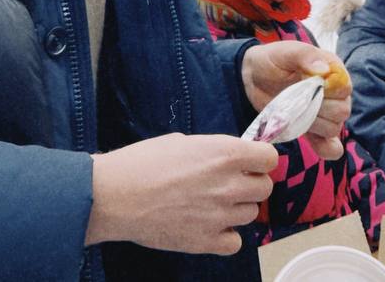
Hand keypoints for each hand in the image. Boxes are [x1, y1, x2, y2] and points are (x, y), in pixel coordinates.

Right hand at [85, 133, 277, 251]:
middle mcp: (229, 184)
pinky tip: (209, 227)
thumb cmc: (142, 162)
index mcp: (226, 154)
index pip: (270, 158)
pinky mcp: (206, 242)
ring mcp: (220, 216)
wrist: (114, 196)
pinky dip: (226, 236)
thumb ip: (215, 152)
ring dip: (237, 209)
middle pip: (264, 188)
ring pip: (251, 214)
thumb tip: (230, 160)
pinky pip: (235, 242)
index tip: (249, 163)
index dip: (260, 160)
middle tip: (229, 183)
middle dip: (251, 184)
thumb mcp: (184, 142)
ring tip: (212, 204)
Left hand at [241, 41, 350, 159]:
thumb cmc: (273, 60)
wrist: (254, 77)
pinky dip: (325, 148)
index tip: (305, 85)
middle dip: (318, 109)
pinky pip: (330, 146)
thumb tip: (324, 71)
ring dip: (313, 124)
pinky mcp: (314, 130)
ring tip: (294, 113)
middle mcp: (334, 93)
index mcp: (333, 71)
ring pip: (334, 128)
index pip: (345, 89)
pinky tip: (314, 143)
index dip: (327, 91)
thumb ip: (305, 56)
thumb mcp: (287, 51)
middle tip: (296, 101)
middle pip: (342, 111)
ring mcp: (325, 113)